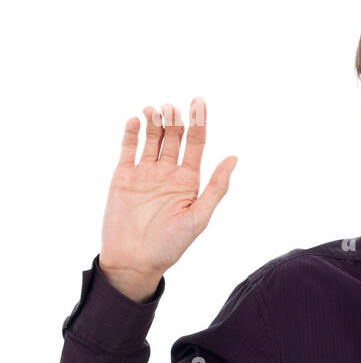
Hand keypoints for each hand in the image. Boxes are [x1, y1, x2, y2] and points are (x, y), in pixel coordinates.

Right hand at [99, 98, 236, 301]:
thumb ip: (216, 187)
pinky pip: (128, 150)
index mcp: (189, 180)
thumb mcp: (199, 217)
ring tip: (155, 109)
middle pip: (174, 137)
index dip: (199, 122)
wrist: (134, 260)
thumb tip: (234, 158)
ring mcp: (145, 173)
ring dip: (154, 122)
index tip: (199, 102)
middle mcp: (168, 173)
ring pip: (151, 139)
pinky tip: (136, 121)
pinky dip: (131, 134)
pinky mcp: (123, 177)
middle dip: (175, 120)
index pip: (196, 143)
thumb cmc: (171, 244)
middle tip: (173, 106)